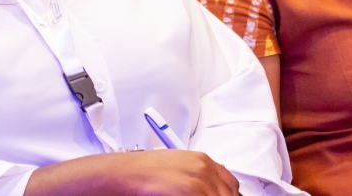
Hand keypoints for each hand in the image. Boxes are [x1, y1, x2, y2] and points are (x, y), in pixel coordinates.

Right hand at [25, 150, 239, 195]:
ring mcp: (199, 180)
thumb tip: (213, 190)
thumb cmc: (141, 173)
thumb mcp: (174, 168)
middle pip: (229, 195)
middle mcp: (205, 168)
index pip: (232, 186)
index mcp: (203, 160)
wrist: (119, 173)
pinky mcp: (192, 191)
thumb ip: (196, 177)